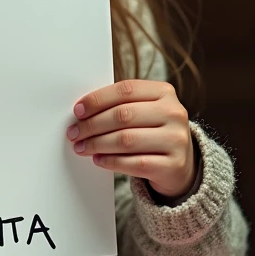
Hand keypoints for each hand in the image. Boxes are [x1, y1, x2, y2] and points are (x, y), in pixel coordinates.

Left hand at [66, 80, 195, 198]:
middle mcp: (174, 113)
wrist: (181, 164)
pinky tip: (98, 159)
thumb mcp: (144, 111)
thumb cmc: (152, 131)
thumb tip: (81, 112)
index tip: (77, 110)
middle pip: (123, 115)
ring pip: (126, 140)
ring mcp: (176, 140)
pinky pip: (134, 163)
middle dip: (92, 125)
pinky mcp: (174, 165)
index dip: (97, 99)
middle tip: (74, 133)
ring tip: (81, 147)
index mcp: (164, 92)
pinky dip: (111, 161)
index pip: (125, 90)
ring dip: (97, 144)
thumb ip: (119, 105)